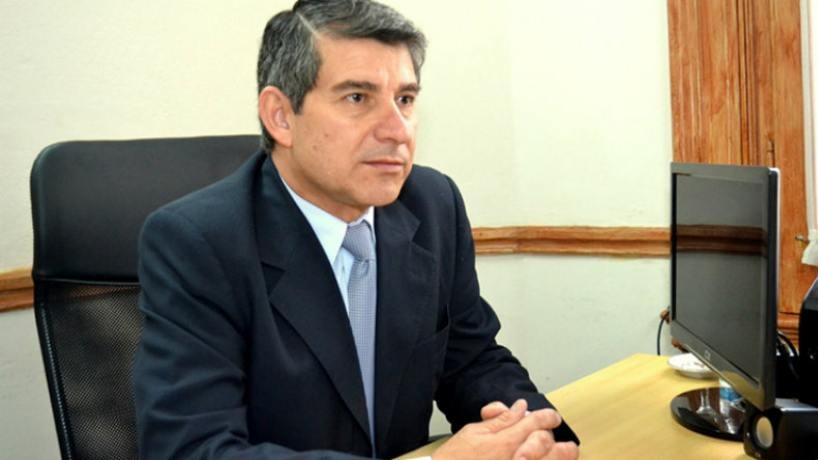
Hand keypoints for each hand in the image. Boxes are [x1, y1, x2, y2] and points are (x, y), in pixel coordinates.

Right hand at [431, 399, 578, 459]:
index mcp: (507, 442)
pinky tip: (541, 459)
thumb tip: (521, 408)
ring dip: (556, 454)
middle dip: (552, 435)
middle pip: (549, 443)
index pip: (538, 422)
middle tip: (550, 431)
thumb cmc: (456, 458)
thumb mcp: (475, 432)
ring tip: (555, 451)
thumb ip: (501, 420)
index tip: (550, 417)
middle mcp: (518, 458)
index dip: (547, 416)